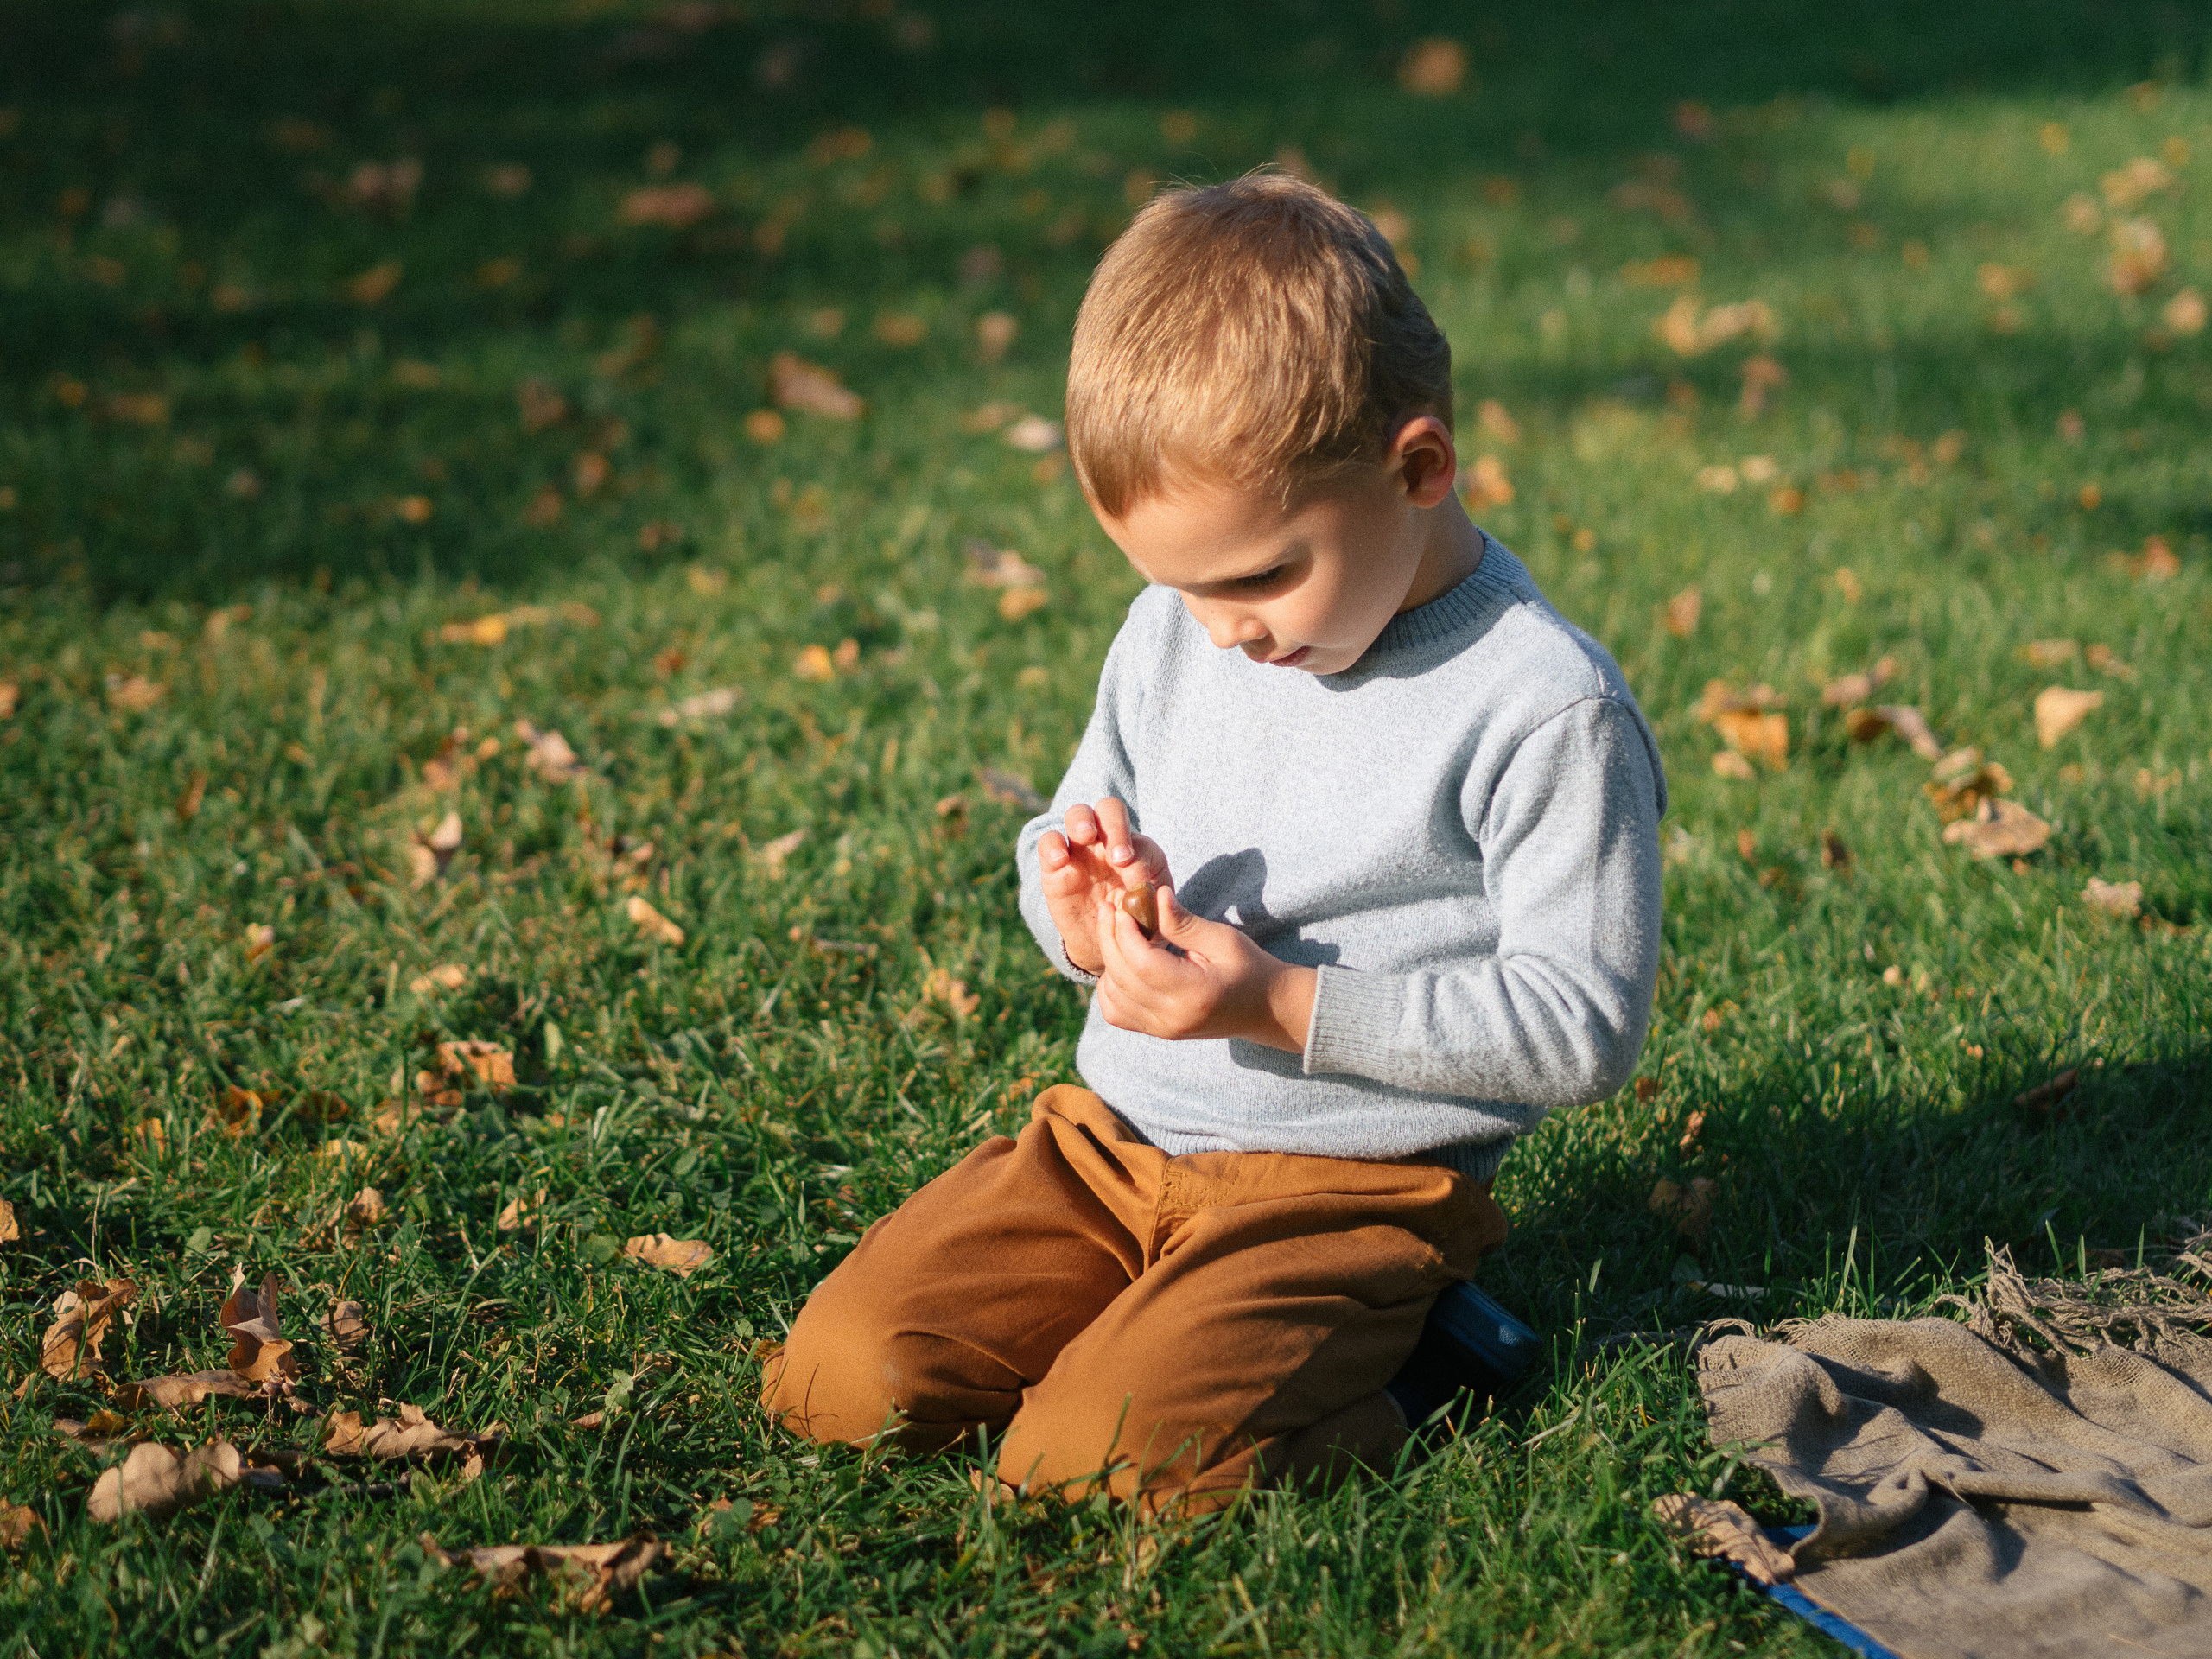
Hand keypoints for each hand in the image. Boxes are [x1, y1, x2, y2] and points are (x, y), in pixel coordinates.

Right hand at [1037, 797, 1171, 974]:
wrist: (1105, 946)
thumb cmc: (1135, 926)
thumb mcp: (1154, 919)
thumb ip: (1157, 905)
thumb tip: (1151, 890)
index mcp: (1136, 850)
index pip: (1138, 839)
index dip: (1139, 856)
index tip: (1137, 881)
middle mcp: (1107, 843)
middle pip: (1108, 809)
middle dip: (1114, 826)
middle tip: (1118, 857)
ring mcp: (1079, 852)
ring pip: (1077, 815)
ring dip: (1082, 821)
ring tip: (1086, 836)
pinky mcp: (1054, 869)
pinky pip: (1048, 844)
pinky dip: (1052, 845)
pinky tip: (1059, 859)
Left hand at [1092, 884, 1316, 1053]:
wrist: (1267, 1009)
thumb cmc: (1249, 968)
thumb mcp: (1223, 939)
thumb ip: (1184, 922)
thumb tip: (1154, 896)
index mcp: (1193, 992)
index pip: (1142, 962)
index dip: (1124, 931)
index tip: (1122, 905)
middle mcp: (1172, 1018)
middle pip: (1121, 977)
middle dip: (1109, 938)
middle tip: (1110, 909)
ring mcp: (1162, 1030)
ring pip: (1112, 996)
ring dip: (1108, 961)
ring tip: (1117, 933)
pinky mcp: (1157, 1032)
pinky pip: (1116, 1013)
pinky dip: (1110, 988)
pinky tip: (1121, 964)